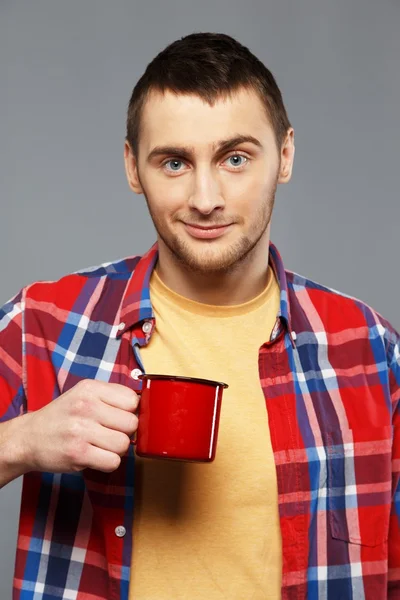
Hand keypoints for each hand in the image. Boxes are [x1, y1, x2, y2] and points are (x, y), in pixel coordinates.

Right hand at [18, 380, 138, 473]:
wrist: (27, 438)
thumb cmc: (62, 417)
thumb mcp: (83, 394)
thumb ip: (111, 397)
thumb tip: (144, 406)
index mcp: (90, 388)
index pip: (132, 400)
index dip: (130, 412)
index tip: (118, 418)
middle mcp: (86, 406)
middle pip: (132, 424)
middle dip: (124, 432)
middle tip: (108, 434)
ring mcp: (81, 430)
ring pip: (124, 444)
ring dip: (116, 450)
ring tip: (100, 445)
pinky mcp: (77, 453)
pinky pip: (112, 462)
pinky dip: (107, 463)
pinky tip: (95, 456)